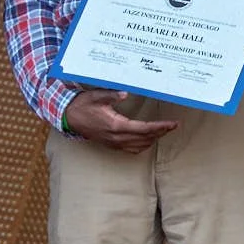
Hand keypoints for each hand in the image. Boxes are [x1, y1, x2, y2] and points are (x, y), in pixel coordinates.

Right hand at [64, 86, 180, 152]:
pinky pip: (132, 149)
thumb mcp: (95, 96)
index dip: (160, 127)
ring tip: (164, 130)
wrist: (70, 118)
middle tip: (173, 125)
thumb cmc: (83, 105)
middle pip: (145, 138)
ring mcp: (114, 143)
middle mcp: (117, 137)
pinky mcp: (112, 145)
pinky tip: (149, 139)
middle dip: (161, 132)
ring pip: (140, 146)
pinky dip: (144, 145)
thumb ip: (110, 95)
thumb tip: (125, 93)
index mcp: (115, 125)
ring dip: (154, 139)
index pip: (144, 128)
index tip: (172, 124)